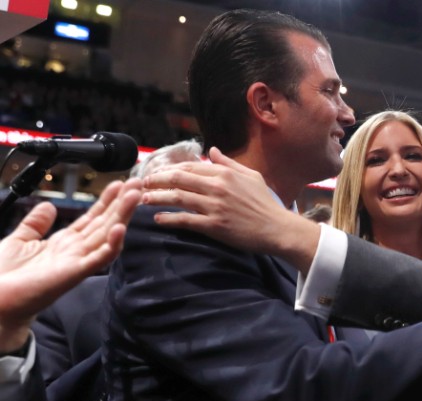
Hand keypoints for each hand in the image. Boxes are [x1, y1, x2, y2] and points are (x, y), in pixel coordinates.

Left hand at [0, 179, 140, 351]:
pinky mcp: (74, 273)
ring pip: (107, 236)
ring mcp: (78, 262)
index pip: (91, 219)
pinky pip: (99, 258)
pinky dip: (112, 244)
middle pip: (104, 223)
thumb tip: (49, 206)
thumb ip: (35, 224)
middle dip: (122, 204)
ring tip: (135, 196)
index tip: (119, 185)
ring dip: (123, 216)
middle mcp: (75, 251)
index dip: (106, 202)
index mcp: (63, 244)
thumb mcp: (19, 240)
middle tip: (138, 184)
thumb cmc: (5, 277)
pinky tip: (121, 229)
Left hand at [143, 147, 320, 271]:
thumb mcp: (251, 176)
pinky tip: (158, 219)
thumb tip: (212, 150)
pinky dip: (169, 219)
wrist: (278, 229)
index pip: (189, 167)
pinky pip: (185, 220)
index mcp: (225, 173)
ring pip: (177, 198)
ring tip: (143, 200)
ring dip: (157, 198)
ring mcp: (215, 206)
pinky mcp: (215, 225)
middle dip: (156, 180)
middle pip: (178, 179)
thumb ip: (229, 163)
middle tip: (143, 184)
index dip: (168, 169)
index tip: (156, 173)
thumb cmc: (267, 203)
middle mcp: (218, 187)